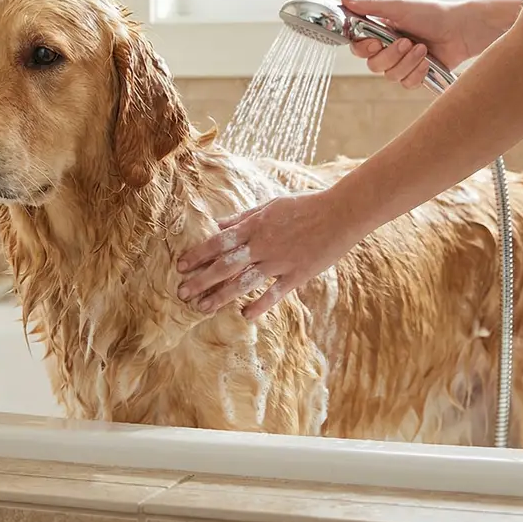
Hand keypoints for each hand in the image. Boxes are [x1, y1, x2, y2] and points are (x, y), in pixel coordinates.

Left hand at [175, 188, 365, 320]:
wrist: (342, 213)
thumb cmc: (305, 205)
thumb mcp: (270, 206)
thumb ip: (243, 217)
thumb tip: (218, 225)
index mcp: (255, 225)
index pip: (219, 241)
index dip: (198, 254)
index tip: (180, 266)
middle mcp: (263, 245)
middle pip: (225, 265)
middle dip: (201, 280)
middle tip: (182, 293)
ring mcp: (280, 262)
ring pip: (245, 282)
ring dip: (221, 296)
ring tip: (202, 308)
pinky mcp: (298, 275)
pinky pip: (276, 293)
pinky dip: (260, 305)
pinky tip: (244, 316)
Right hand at [341, 0, 475, 88]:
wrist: (461, 30)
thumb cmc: (432, 14)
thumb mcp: (399, 7)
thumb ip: (370, 6)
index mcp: (381, 32)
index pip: (359, 47)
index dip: (363, 49)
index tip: (374, 42)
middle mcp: (390, 49)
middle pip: (373, 65)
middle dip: (391, 55)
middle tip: (407, 42)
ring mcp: (403, 64)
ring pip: (390, 76)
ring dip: (407, 62)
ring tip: (422, 48)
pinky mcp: (417, 75)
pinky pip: (406, 83)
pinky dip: (417, 72)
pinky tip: (428, 61)